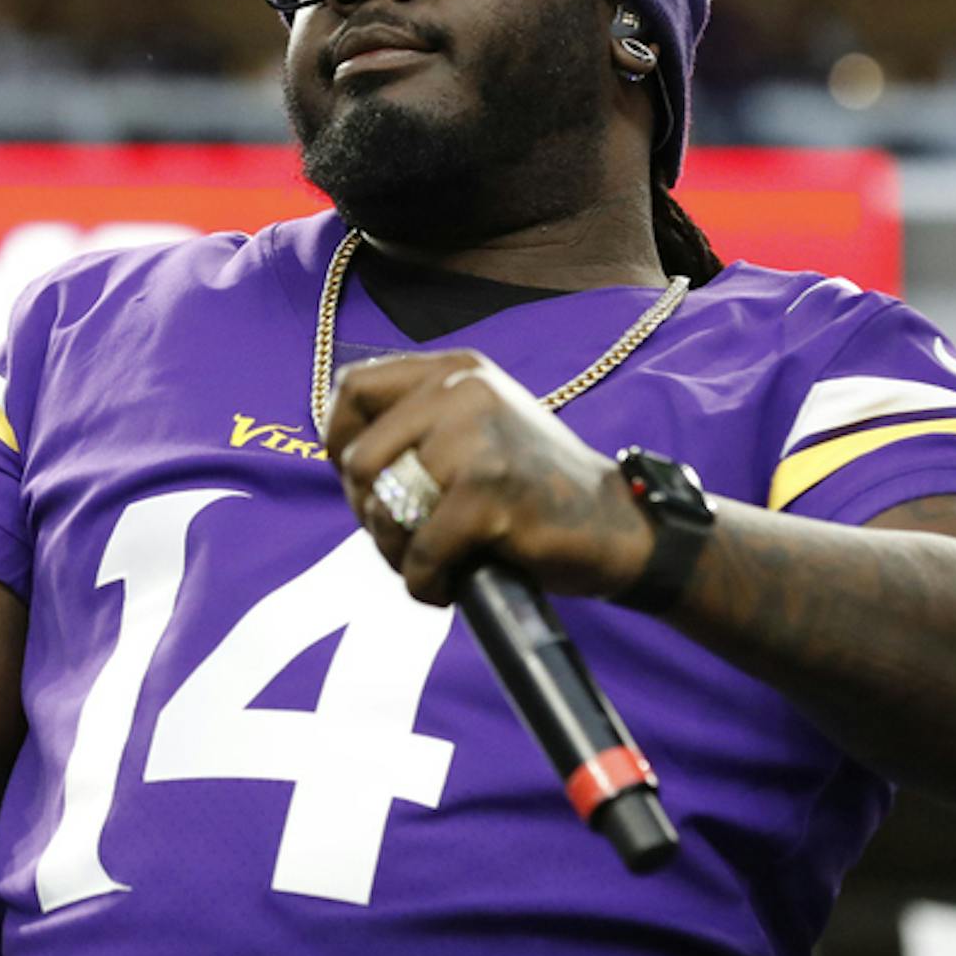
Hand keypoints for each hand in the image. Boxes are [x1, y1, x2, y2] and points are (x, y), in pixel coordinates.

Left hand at [321, 350, 652, 604]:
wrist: (615, 526)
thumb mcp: (474, 428)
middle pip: (359, 460)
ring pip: (384, 508)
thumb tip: (339, 453)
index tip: (363, 482)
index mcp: (454, 371)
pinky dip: (427, 583)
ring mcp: (476, 440)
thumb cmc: (531, 487)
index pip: (353, 388)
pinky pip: (421, 551)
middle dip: (369, 513)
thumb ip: (415, 424)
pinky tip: (451, 584)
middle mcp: (463, 391)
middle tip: (406, 538)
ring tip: (433, 562)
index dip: (339, 443)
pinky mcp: (490, 493)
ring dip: (397, 554)